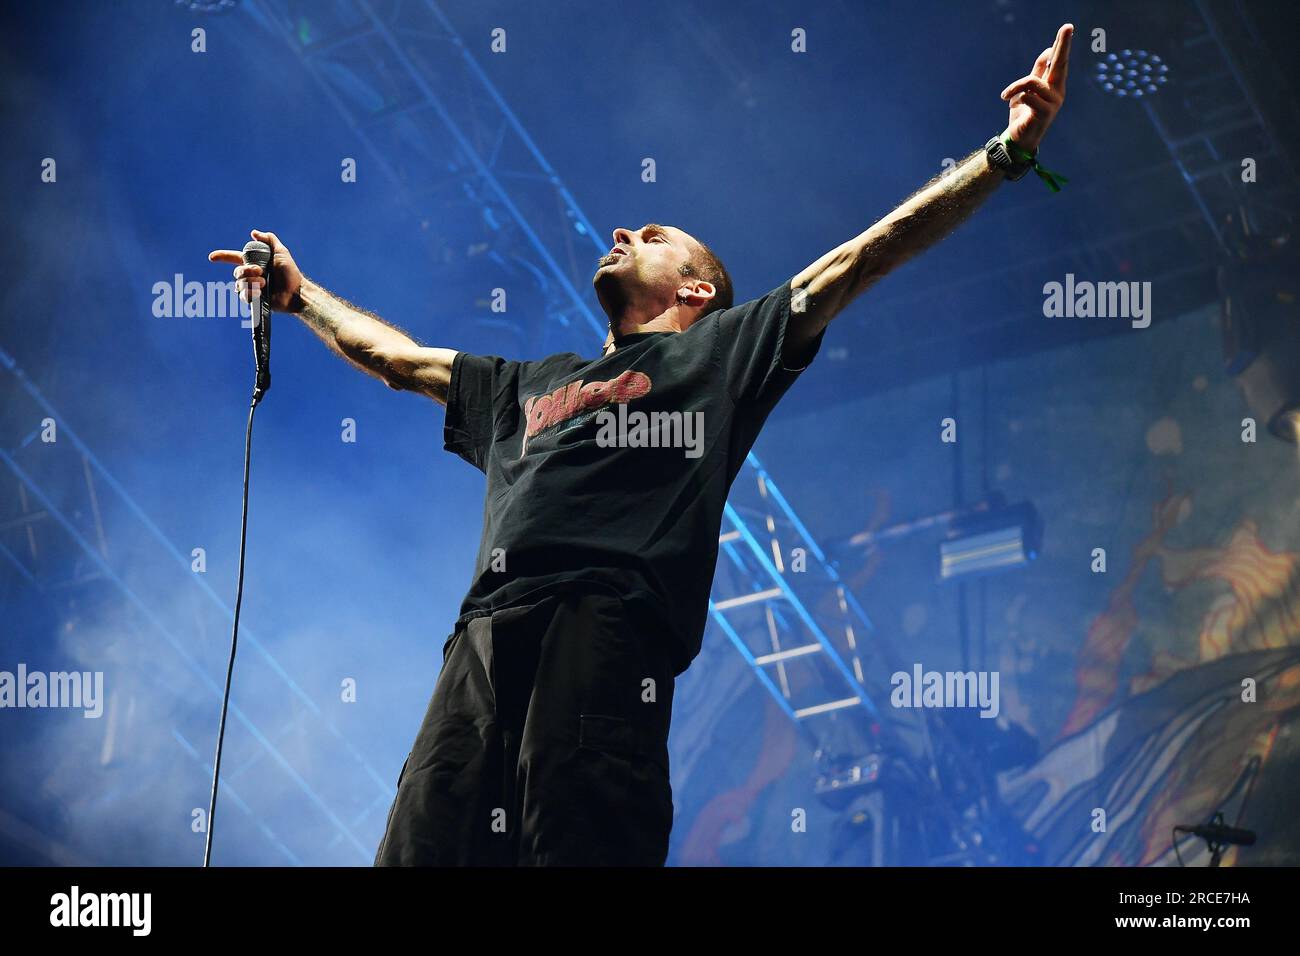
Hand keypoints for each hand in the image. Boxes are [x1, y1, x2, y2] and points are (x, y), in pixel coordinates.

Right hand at [208, 229, 303, 311]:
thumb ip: (270, 240)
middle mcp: (251, 276)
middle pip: (236, 272)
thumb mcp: (281, 252)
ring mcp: (252, 288)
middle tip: (261, 271)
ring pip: (239, 284)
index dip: (222, 256)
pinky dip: (250, 293)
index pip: (234, 258)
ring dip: (251, 282)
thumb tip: (253, 232)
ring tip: (264, 283)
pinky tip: (260, 292)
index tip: (212, 257)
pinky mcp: (254, 300)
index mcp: (254, 263)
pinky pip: (244, 296)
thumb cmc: (291, 273)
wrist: (297, 292)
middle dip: (246, 270)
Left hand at [999, 23, 1071, 153]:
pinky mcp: (1045, 112)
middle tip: (1068, 26)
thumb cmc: (1024, 114)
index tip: (1067, 27)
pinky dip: (1015, 98)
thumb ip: (1038, 72)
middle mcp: (1058, 91)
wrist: (1019, 139)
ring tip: (1006, 95)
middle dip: (1063, 45)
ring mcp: (1053, 102)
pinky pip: (1027, 95)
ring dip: (1015, 87)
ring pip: (1032, 82)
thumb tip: (1048, 50)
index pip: (1058, 60)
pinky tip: (1012, 106)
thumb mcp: (1029, 90)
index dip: (1062, 44)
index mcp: (1054, 84)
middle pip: (1060, 64)